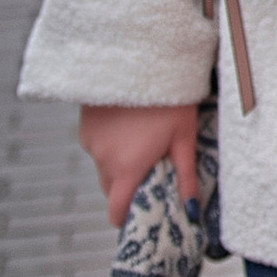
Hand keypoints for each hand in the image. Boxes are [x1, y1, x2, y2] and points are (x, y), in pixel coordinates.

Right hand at [80, 102, 197, 228]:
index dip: (125, 217)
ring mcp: (90, 141)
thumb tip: (192, 209)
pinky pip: (95, 146)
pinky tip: (126, 125)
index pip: (115, 209)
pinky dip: (108, 144)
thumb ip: (185, 177)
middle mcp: (102, 158)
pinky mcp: (84, 125)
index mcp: (127, 167)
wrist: (142, 59)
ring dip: (117, 162)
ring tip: (139, 139)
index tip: (136, 215)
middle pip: (110, 188)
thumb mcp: (184, 138)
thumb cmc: (170, 98)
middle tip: (149, 167)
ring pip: (102, 166)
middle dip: (127, 185)